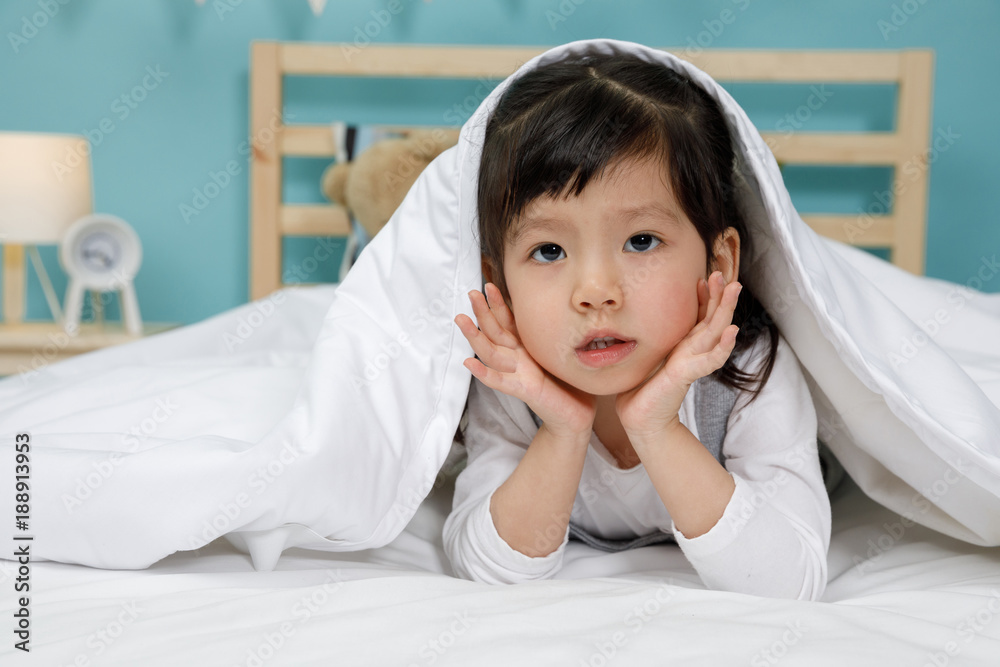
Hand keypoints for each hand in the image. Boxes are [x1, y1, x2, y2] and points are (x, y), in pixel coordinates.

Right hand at [455, 283, 596, 438]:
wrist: (575, 416)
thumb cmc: (568, 384)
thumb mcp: (559, 352)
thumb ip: (550, 335)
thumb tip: (560, 307)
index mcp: (525, 348)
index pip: (507, 322)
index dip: (497, 305)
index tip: (488, 285)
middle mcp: (517, 359)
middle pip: (494, 332)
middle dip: (482, 312)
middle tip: (471, 293)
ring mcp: (517, 374)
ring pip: (491, 352)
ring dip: (475, 336)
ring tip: (461, 319)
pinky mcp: (523, 390)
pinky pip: (500, 381)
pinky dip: (484, 373)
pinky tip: (468, 363)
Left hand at [616, 271, 740, 442]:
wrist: (642, 418)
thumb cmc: (644, 386)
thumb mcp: (650, 354)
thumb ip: (655, 339)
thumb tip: (642, 317)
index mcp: (685, 344)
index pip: (700, 315)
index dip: (705, 296)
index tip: (705, 277)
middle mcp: (693, 350)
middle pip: (713, 318)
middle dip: (720, 295)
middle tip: (725, 274)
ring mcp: (693, 361)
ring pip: (716, 331)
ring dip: (725, 309)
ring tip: (734, 289)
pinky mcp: (687, 374)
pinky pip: (709, 360)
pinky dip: (722, 347)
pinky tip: (732, 332)